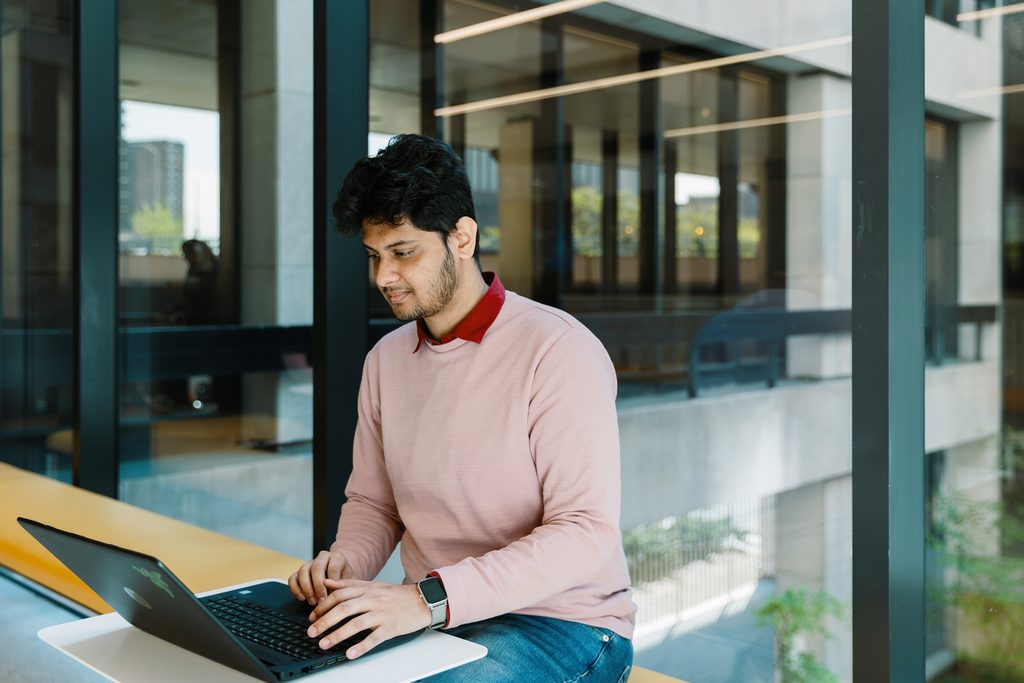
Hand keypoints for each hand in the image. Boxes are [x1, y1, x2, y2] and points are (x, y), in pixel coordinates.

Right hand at [288, 549, 353, 605]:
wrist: (340, 578)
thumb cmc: (346, 581)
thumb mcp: (350, 582)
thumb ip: (343, 586)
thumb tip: (334, 594)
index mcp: (337, 557)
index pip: (333, 567)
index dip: (332, 584)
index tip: (332, 597)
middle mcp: (322, 557)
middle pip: (316, 568)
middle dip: (318, 587)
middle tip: (321, 601)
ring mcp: (309, 563)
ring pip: (303, 571)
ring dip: (307, 589)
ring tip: (312, 602)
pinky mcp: (299, 572)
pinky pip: (292, 578)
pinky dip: (295, 589)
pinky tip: (302, 598)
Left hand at [306, 578, 430, 658]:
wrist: (422, 600)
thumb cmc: (395, 595)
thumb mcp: (373, 584)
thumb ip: (349, 583)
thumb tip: (327, 583)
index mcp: (366, 589)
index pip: (339, 595)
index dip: (323, 606)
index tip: (312, 617)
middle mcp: (373, 599)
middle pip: (344, 609)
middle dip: (324, 621)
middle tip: (311, 632)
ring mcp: (382, 613)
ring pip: (356, 623)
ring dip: (338, 635)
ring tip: (324, 644)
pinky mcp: (391, 627)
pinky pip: (374, 638)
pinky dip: (361, 646)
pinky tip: (350, 653)